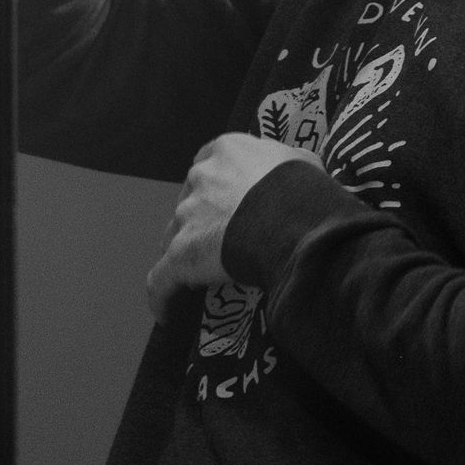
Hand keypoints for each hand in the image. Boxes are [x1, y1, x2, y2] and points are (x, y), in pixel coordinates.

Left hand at [146, 133, 322, 319]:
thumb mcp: (302, 162)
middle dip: (200, 219)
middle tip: (221, 241)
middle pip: (190, 200)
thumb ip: (283, 163)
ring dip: (185, 254)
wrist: (295, 221)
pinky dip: (162, 296)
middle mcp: (200, 178)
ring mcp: (187, 216)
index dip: (216, 187)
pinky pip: (160, 280)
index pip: (209, 165)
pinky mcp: (181, 254)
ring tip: (198, 278)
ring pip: (175, 237)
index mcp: (226, 151)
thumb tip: (290, 172)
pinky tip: (166, 313)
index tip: (228, 202)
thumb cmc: (304, 190)